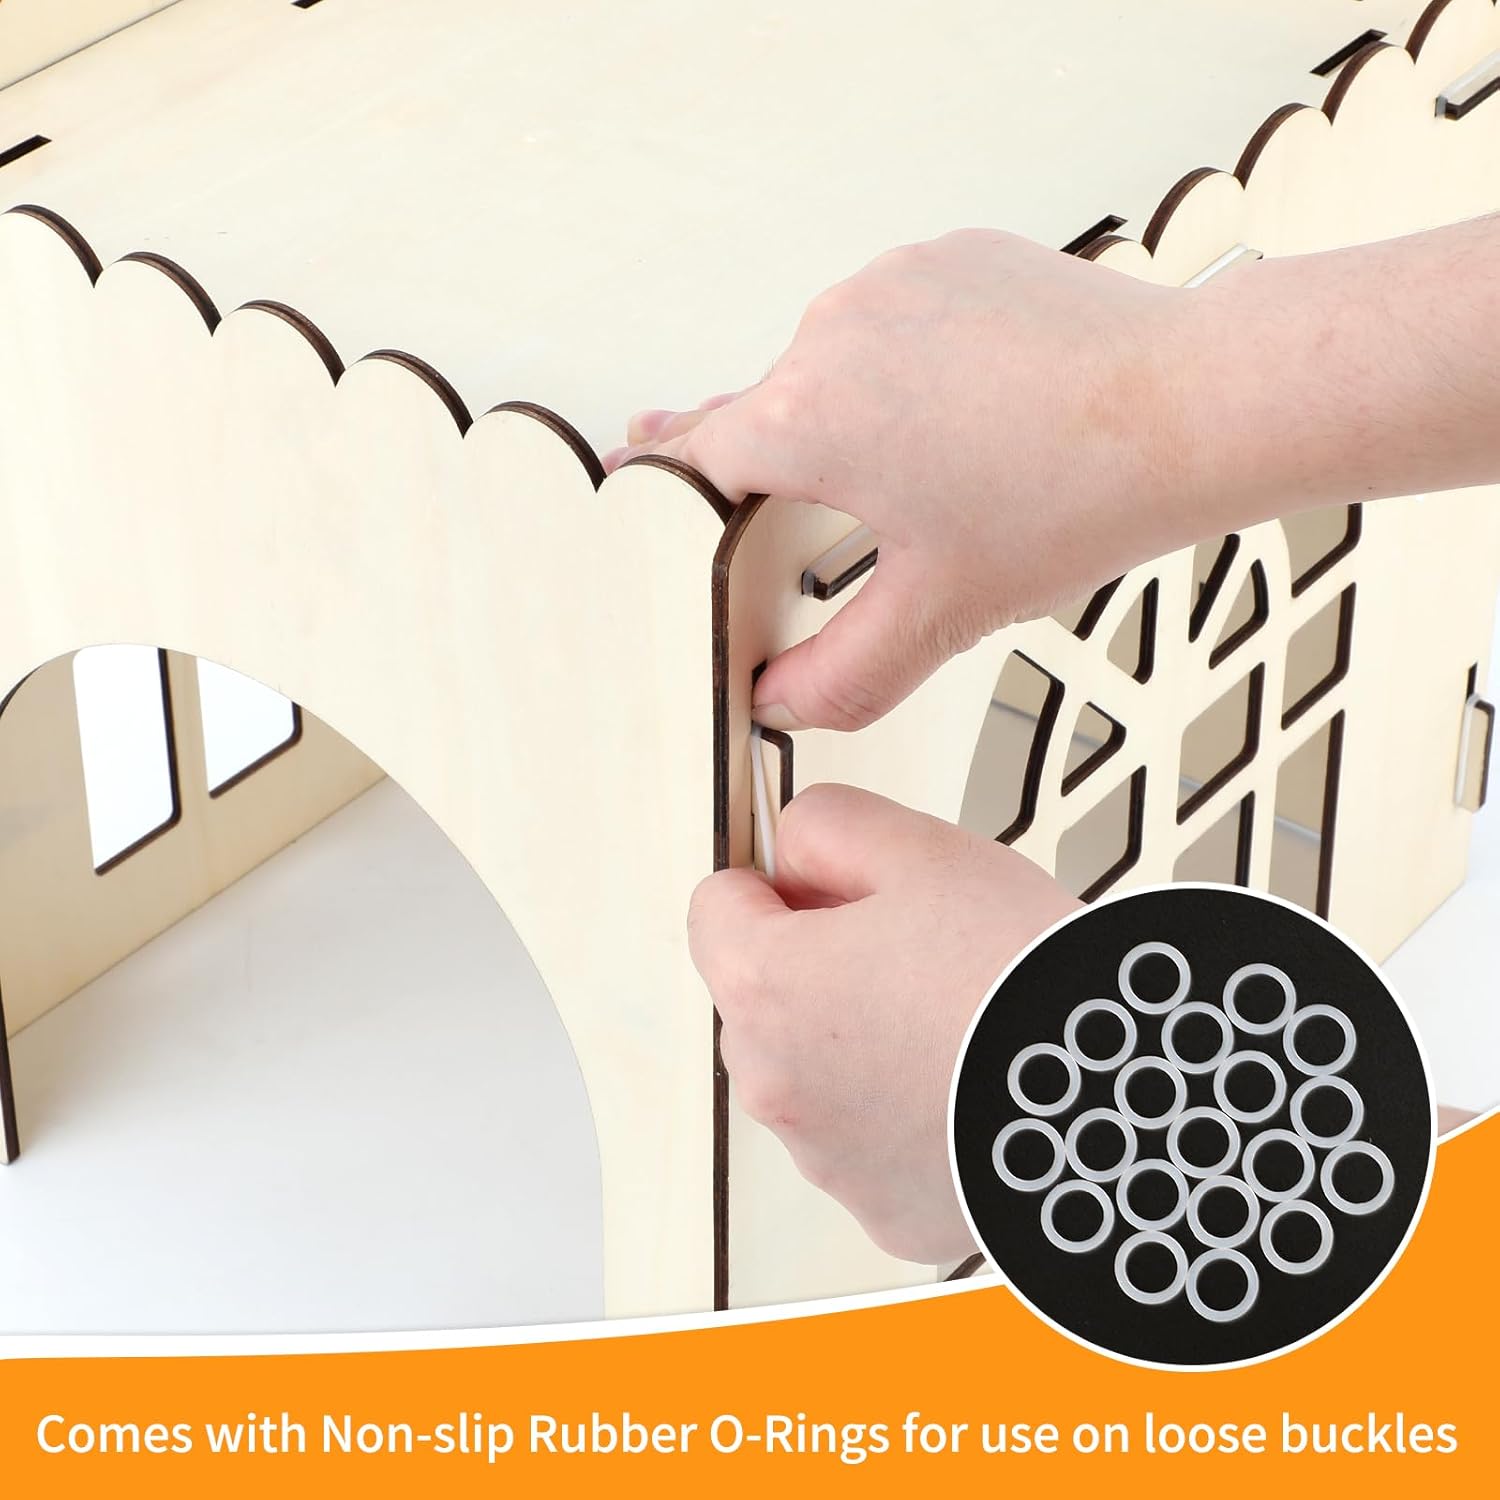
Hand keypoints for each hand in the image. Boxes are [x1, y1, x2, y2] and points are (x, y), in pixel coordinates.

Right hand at [615, 218, 1499, 732]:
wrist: (1190, 405)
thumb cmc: (1076, 496)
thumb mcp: (939, 614)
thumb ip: (838, 677)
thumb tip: (780, 700)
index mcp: (807, 419)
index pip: (691, 458)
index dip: (660, 484)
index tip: (631, 480)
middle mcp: (830, 334)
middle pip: (762, 413)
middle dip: (787, 468)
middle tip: (839, 510)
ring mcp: (888, 283)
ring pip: (828, 367)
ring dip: (855, 417)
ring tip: (944, 467)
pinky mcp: (941, 257)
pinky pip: (889, 320)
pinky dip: (907, 365)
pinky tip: (970, 411)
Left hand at [688, 782, 1079, 1263]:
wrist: (1115, 1095)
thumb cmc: (1020, 976)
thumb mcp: (921, 848)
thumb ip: (826, 825)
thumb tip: (793, 850)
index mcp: (765, 983)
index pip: (714, 908)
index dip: (777, 885)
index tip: (832, 892)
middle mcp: (772, 1082)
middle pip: (761, 996)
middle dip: (817, 967)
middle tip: (915, 953)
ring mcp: (823, 1157)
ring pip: (812, 1073)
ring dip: (855, 1046)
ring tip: (952, 1022)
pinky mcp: (880, 1209)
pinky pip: (867, 1143)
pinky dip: (899, 1116)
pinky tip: (964, 1085)